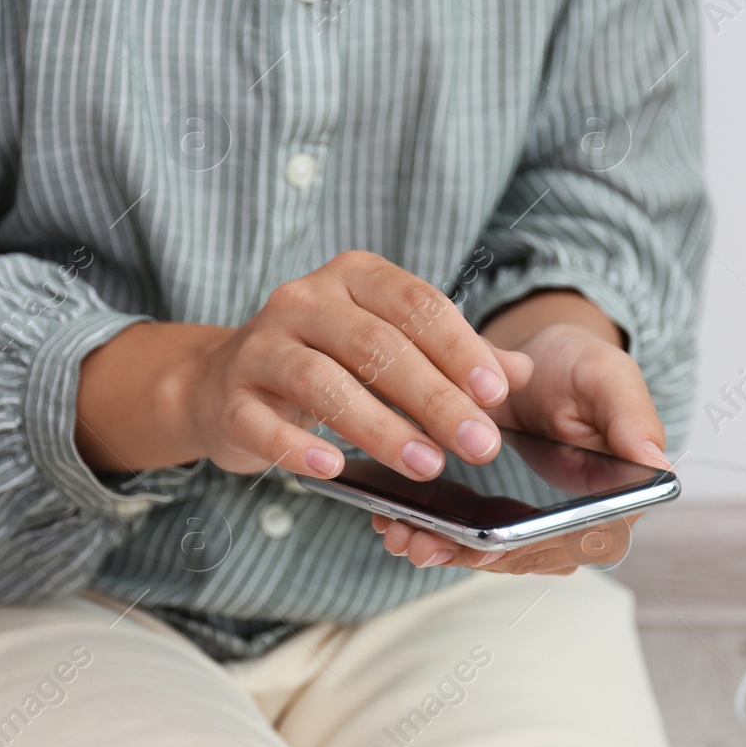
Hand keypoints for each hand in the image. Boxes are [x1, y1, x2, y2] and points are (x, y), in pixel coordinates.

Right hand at [75, 251, 533, 480]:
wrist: (224, 381)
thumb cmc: (327, 360)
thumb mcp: (392, 346)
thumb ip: (454, 356)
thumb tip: (520, 372)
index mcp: (354, 277)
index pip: (416, 304)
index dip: (459, 347)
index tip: (496, 393)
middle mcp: (304, 300)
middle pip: (377, 345)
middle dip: (434, 398)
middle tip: (479, 445)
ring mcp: (262, 346)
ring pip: (323, 381)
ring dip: (379, 427)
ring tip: (427, 466)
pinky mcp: (230, 397)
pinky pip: (263, 423)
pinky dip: (299, 447)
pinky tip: (335, 469)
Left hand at [371, 293, 668, 572]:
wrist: (544, 357)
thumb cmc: (581, 363)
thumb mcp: (608, 376)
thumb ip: (630, 417)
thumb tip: (655, 463)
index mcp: (617, 494)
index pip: (579, 541)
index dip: (532, 549)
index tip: (487, 547)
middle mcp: (579, 521)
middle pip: (528, 557)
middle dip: (473, 556)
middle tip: (421, 544)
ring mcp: (537, 523)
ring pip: (495, 555)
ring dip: (446, 551)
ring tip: (400, 536)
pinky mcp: (501, 516)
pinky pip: (471, 537)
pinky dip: (434, 532)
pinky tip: (395, 521)